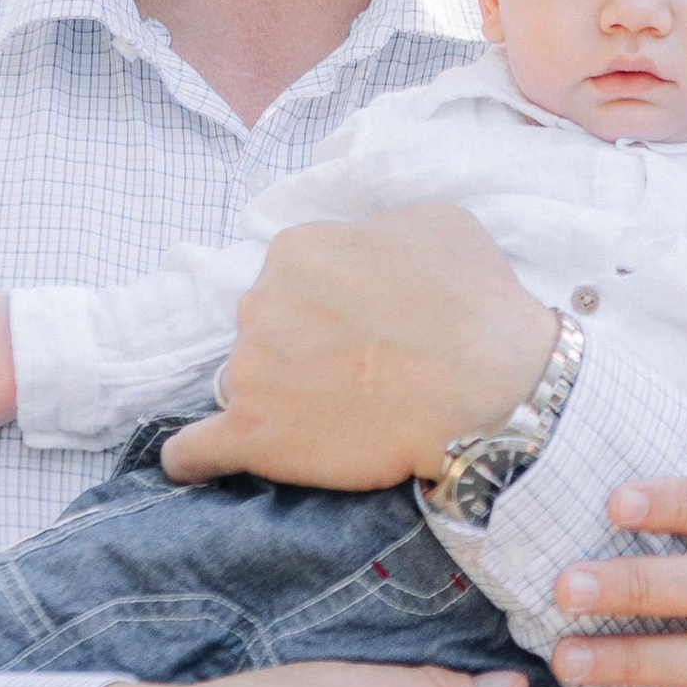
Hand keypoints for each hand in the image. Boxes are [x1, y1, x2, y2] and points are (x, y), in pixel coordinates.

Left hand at [158, 206, 556, 489]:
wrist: (492, 393)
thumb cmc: (474, 306)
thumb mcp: (435, 223)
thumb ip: (376, 230)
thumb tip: (361, 250)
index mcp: (295, 250)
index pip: (292, 278)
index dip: (328, 306)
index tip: (362, 328)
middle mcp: (259, 303)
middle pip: (264, 329)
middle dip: (300, 349)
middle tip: (358, 374)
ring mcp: (250, 371)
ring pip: (244, 383)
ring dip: (274, 398)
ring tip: (329, 420)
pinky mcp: (252, 435)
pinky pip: (194, 450)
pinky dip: (194, 458)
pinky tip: (196, 463)